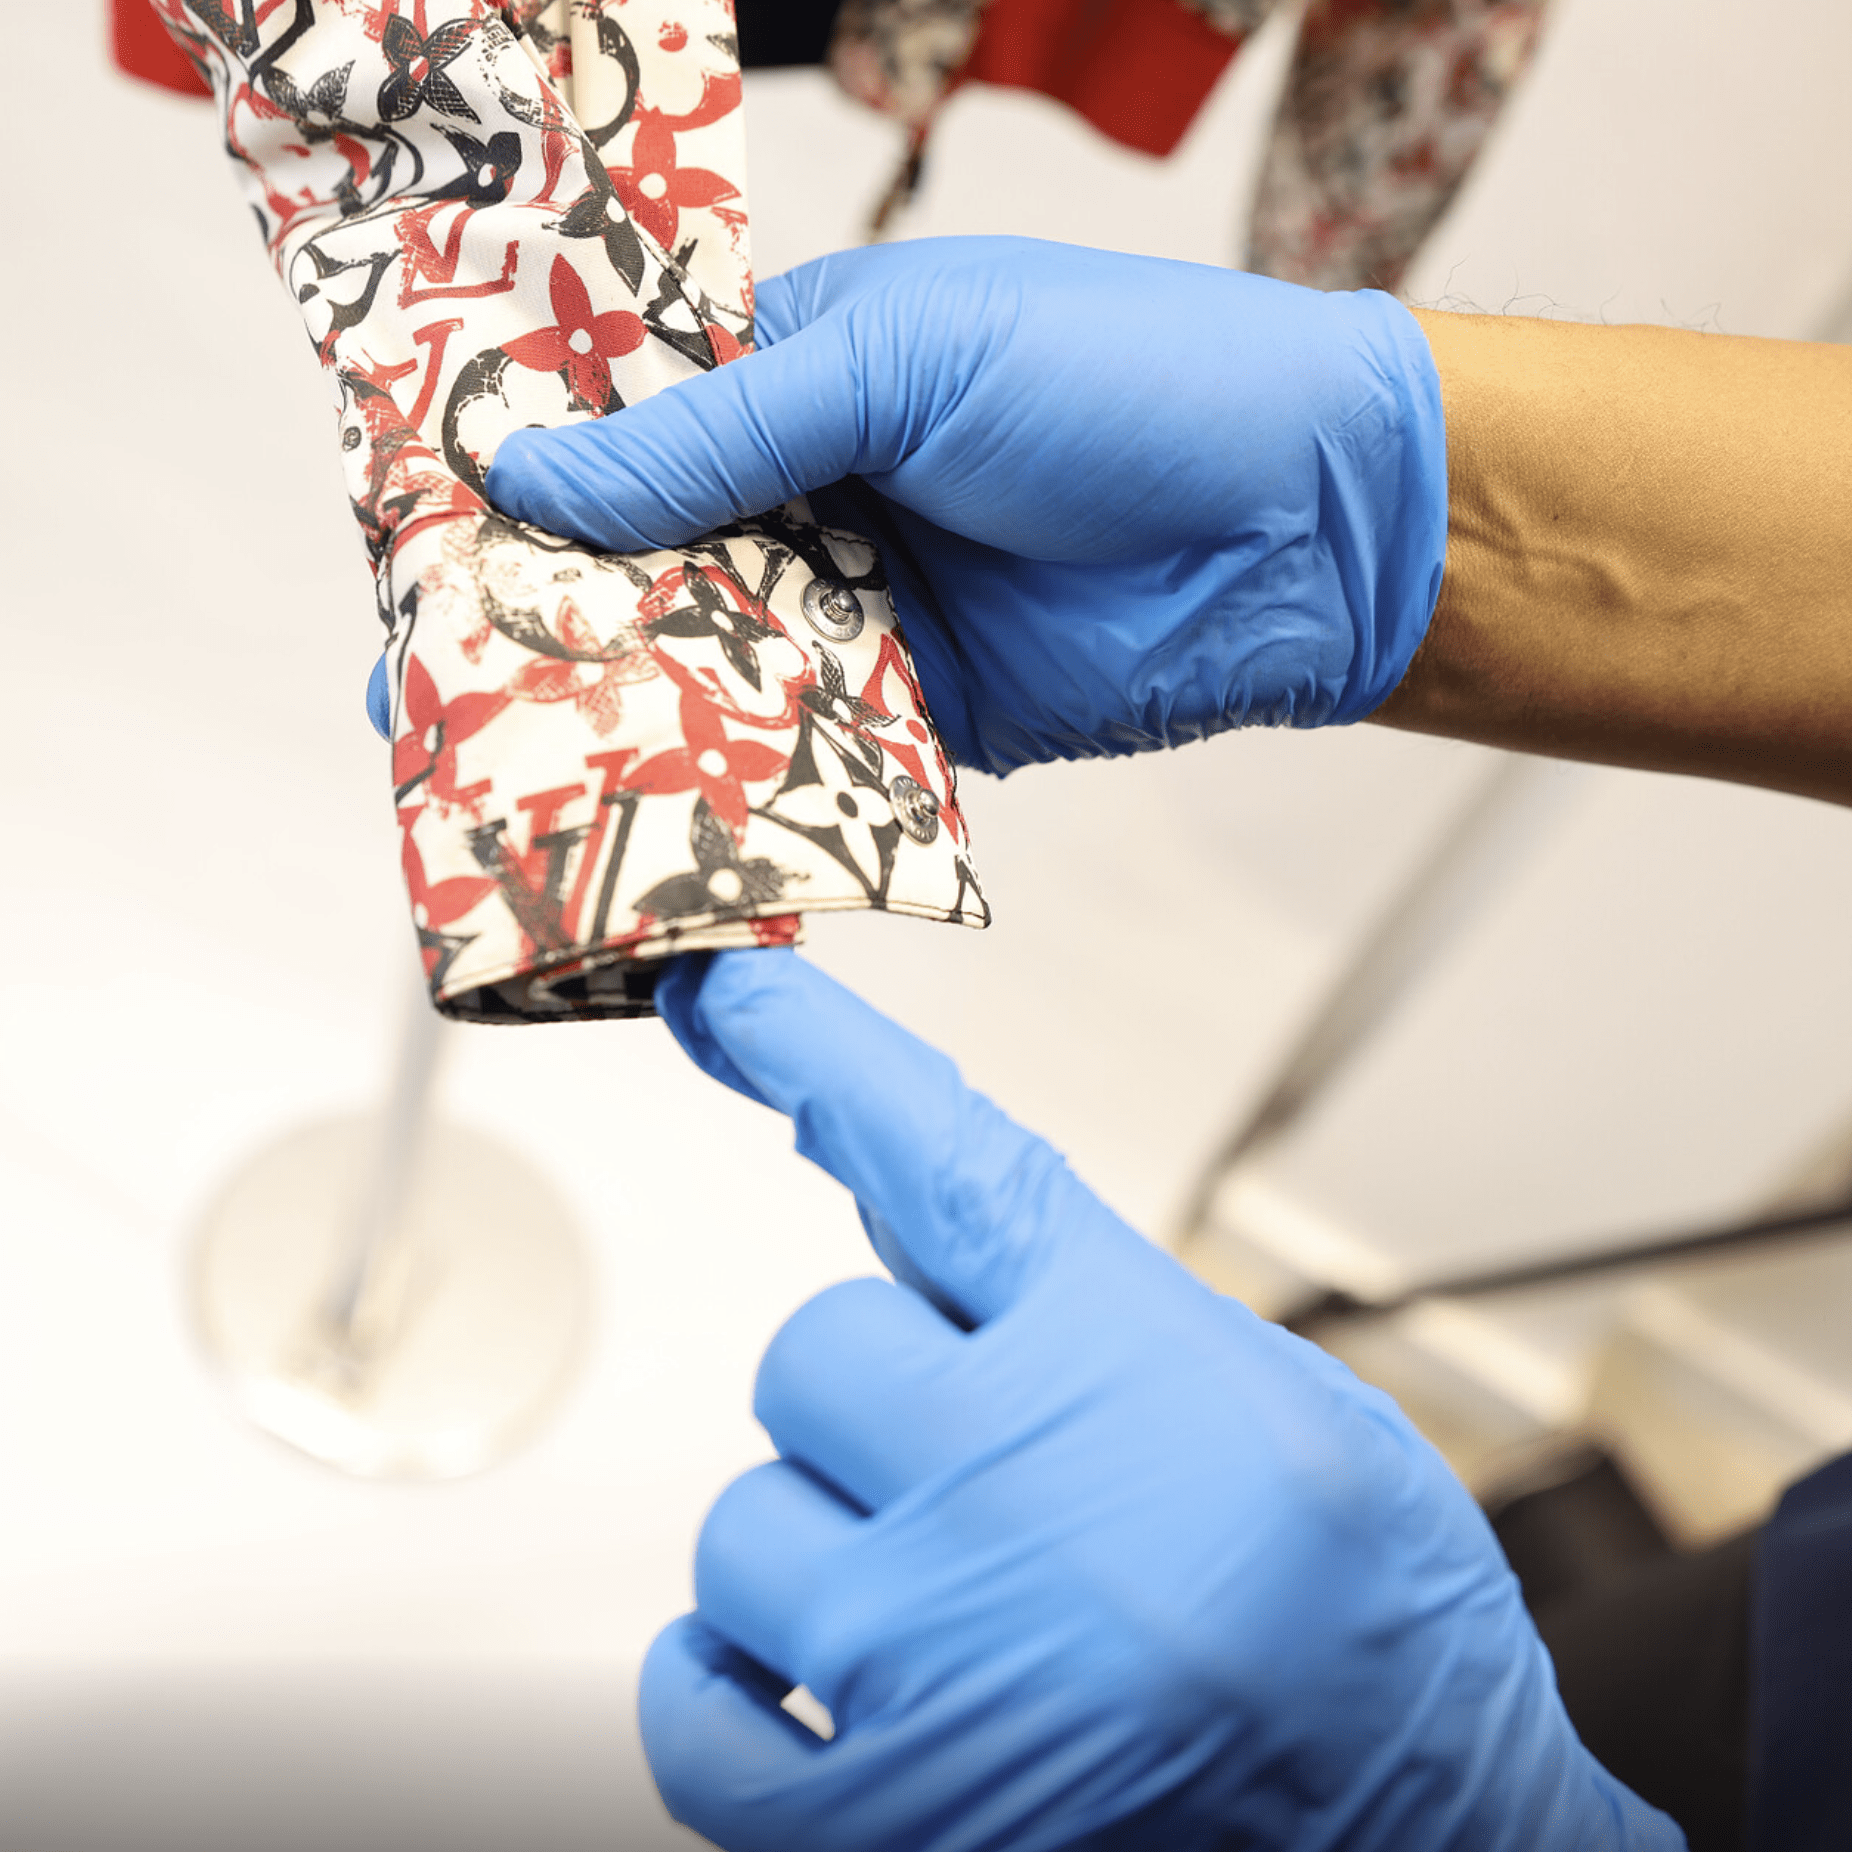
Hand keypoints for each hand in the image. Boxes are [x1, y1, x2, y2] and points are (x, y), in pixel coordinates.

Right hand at [484, 237, 1447, 774]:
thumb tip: (539, 473)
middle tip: (426, 672)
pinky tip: (646, 806)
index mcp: (799, 372)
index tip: (414, 530)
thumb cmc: (1129, 380)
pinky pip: (800, 752)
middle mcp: (817, 493)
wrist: (1303, 524)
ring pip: (710, 665)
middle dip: (548, 612)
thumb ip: (722, 432)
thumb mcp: (903, 363)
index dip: (522, 473)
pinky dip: (733, 780)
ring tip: (505, 751)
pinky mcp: (916, 717)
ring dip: (623, 706)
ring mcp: (865, 610)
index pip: (622, 421)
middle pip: (646, 560)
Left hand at [642, 948, 1682, 1851]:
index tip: (726, 985)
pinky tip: (823, 1688)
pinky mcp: (891, 1813)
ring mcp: (941, 1658)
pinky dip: (728, 1697)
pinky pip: (695, 1718)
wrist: (1433, 1825)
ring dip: (825, 1551)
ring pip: (742, 1527)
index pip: (930, 1151)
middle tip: (982, 1469)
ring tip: (964, 1604)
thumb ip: (1073, 1293)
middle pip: (807, 1355)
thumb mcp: (1258, 1385)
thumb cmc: (1369, 1606)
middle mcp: (1020, 1490)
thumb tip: (897, 1205)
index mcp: (1126, 1357)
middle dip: (875, 1400)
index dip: (813, 1048)